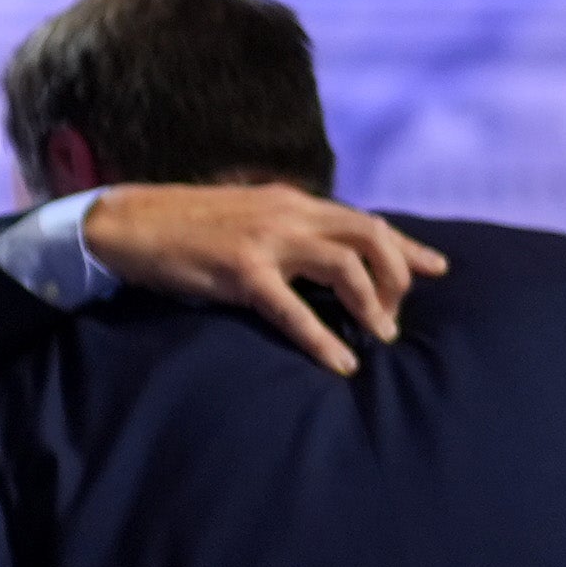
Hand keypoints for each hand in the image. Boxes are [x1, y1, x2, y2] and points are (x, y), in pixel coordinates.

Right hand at [79, 183, 447, 379]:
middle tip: (398, 316)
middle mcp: (289, 214)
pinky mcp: (241, 272)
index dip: (405, 246)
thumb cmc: (183, 228)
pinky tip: (342, 364)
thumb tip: (317, 258)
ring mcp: (267, 241)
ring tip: (383, 337)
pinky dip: (323, 339)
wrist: (128, 223)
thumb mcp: (245, 219)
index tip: (436, 269)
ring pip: (345, 267)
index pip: (365, 220)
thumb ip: (284, 231)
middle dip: (397, 276)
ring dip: (373, 305)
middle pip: (370, 237)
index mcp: (292, 202)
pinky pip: (294, 310)